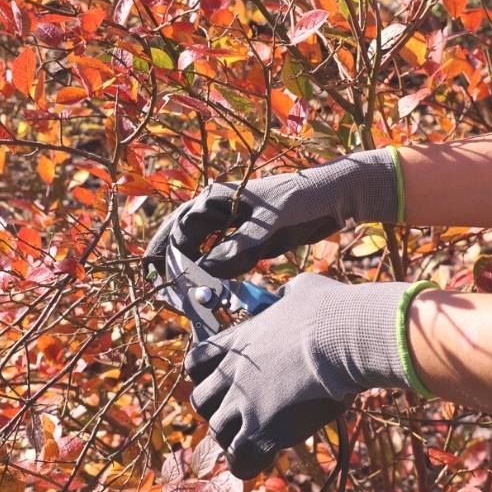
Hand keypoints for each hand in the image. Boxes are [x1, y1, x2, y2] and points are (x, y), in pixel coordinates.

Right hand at [144, 148, 400, 278]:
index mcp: (218, 198)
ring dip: (190, 270)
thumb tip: (206, 271)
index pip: (182, 229)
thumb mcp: (270, 224)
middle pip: (183, 237)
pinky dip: (215, 274)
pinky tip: (212, 290)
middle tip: (156, 287)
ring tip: (179, 294)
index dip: (173, 256)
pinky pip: (223, 259)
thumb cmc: (302, 200)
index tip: (172, 281)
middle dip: (169, 261)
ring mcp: (232, 225)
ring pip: (201, 250)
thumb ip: (239, 246)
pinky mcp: (248, 239)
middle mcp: (219, 210)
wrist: (335, 197)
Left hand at [185, 273, 419, 478]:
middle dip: (217, 408)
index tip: (224, 380)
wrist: (344, 337)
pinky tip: (263, 457)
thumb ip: (286, 295)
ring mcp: (243, 403)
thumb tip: (290, 293)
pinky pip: (239, 459)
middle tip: (241, 412)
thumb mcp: (301, 290)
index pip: (195, 362)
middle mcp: (232, 373)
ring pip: (217, 431)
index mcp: (238, 340)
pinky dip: (246, 462)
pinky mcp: (261, 430)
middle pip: (200, 401)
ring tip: (257, 436)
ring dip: (234, 435)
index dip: (205, 374)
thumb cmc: (330, 310)